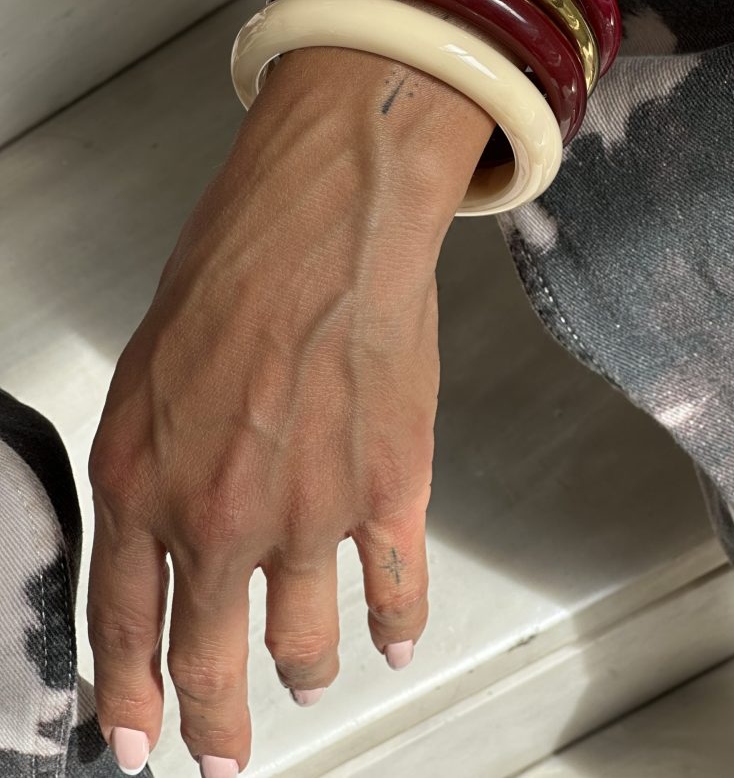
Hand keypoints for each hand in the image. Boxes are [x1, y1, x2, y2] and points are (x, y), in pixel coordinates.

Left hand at [86, 45, 493, 773]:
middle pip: (210, 662)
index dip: (127, 701)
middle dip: (213, 728)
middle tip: (220, 758)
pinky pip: (397, 594)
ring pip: (304, 644)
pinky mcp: (390, 493)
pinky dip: (398, 627)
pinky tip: (394, 639)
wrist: (324, 222)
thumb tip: (171, 527)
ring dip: (306, 673)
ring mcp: (308, 513)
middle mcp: (218, 515)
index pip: (122, 626)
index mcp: (143, 480)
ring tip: (309, 678)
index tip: (137, 745)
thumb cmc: (235, 270)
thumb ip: (155, 465)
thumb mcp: (150, 370)